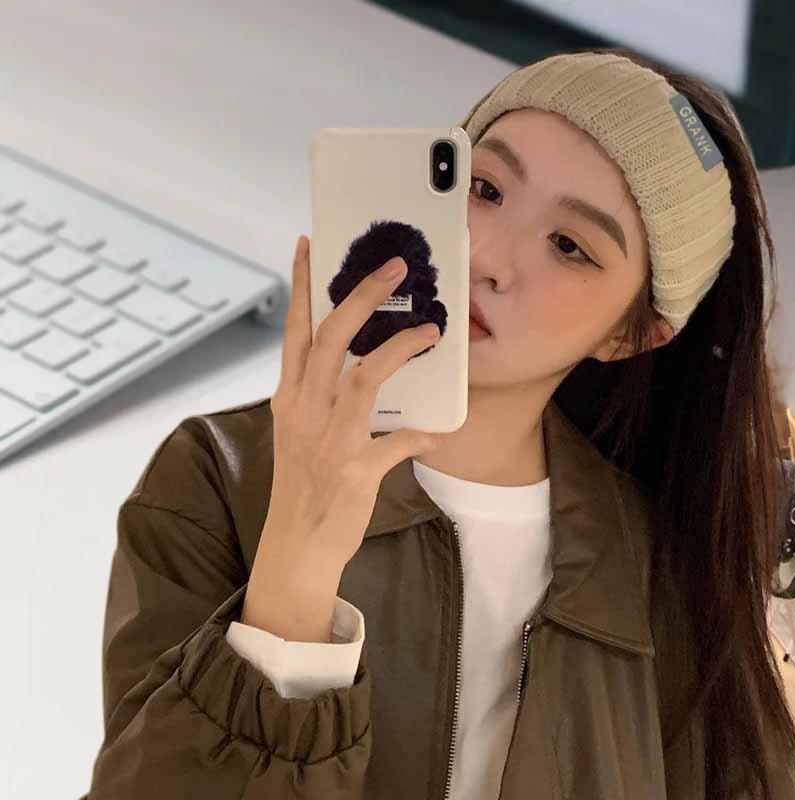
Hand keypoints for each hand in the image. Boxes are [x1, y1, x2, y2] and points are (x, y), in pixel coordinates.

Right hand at [264, 233, 440, 571]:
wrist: (296, 546)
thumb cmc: (302, 485)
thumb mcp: (300, 432)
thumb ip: (323, 397)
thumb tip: (360, 371)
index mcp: (290, 397)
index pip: (294, 331)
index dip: (300, 286)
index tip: (309, 246)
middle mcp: (304, 410)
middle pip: (330, 339)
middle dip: (361, 297)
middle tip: (393, 267)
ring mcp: (327, 439)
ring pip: (362, 377)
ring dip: (399, 349)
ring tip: (431, 329)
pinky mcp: (352, 470)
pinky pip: (393, 444)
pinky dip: (416, 435)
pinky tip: (435, 431)